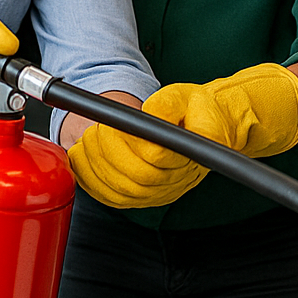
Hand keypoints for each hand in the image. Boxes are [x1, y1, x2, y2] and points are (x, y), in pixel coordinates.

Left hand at [67, 64, 297, 207]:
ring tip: (85, 143)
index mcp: (187, 153)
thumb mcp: (185, 97)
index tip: (105, 125)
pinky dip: (94, 185)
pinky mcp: (149, 197)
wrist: (214, 126)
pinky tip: (84, 164)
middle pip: (135, 178)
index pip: (152, 157)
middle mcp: (177, 178)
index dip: (123, 143)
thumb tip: (150, 113)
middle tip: (91, 132)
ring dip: (96, 169)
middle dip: (105, 154)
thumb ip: (167, 105)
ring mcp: (163, 192)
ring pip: (124, 193)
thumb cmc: (200, 111)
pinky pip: (117, 200)